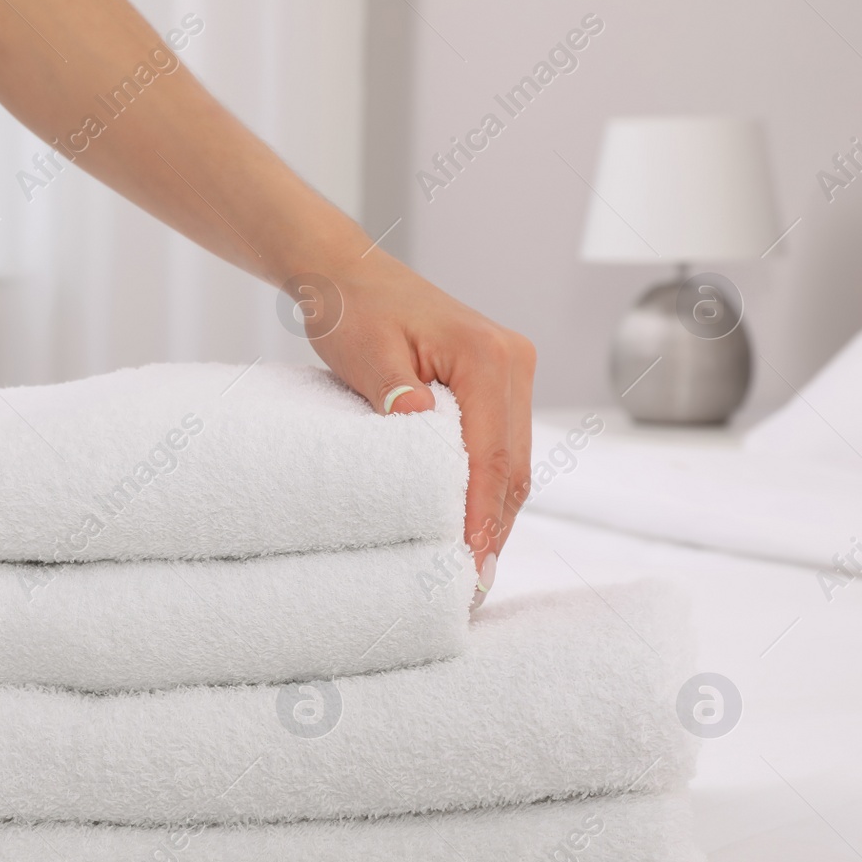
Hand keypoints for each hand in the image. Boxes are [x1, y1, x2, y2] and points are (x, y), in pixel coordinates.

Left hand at [306, 249, 535, 600]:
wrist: (348, 274)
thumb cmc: (351, 307)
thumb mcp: (365, 350)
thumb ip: (392, 388)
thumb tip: (416, 422)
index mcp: (488, 357)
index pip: (493, 455)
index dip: (482, 516)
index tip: (468, 565)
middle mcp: (512, 364)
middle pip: (514, 466)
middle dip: (494, 529)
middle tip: (469, 587)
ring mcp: (510, 374)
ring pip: (513, 464)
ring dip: (495, 517)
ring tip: (470, 573)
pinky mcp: (495, 386)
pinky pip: (500, 449)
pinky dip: (488, 491)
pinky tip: (469, 529)